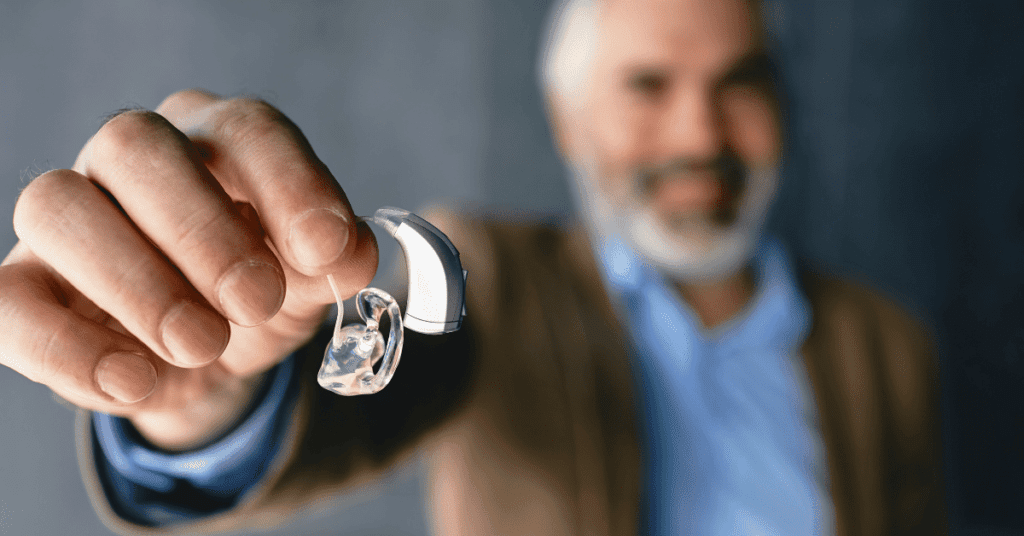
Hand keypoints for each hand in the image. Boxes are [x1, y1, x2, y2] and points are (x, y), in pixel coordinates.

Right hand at [0, 90, 377, 449]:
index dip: (289, 184)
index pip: (246, 128)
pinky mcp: (27, 285)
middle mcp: (135, 160)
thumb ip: (334, 262)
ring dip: (137, 283)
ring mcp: (72, 216)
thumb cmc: (263, 292)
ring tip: (202, 346)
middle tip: (254, 304)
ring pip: (56, 204)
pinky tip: (136, 384)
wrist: (213, 354)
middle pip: (134, 143)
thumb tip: (348, 254)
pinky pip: (8, 300)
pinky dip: (67, 347)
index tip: (324, 252)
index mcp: (218, 140)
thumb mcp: (312, 280)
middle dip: (202, 230)